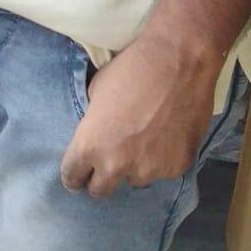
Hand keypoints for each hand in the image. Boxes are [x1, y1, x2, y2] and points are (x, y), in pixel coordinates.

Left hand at [60, 30, 219, 197]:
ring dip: (134, 166)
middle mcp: (117, 166)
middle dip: (100, 177)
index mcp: (91, 146)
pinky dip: (161, 159)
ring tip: (145, 138)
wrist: (178, 61)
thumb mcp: (96, 92)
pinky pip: (162, 170)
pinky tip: (166, 135)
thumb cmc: (131, 69)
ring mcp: (149, 170)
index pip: (72, 177)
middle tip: (109, 159)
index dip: (74, 173)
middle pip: (100, 190)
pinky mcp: (177, 168)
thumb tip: (98, 134)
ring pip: (134, 179)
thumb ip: (94, 123)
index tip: (79, 170)